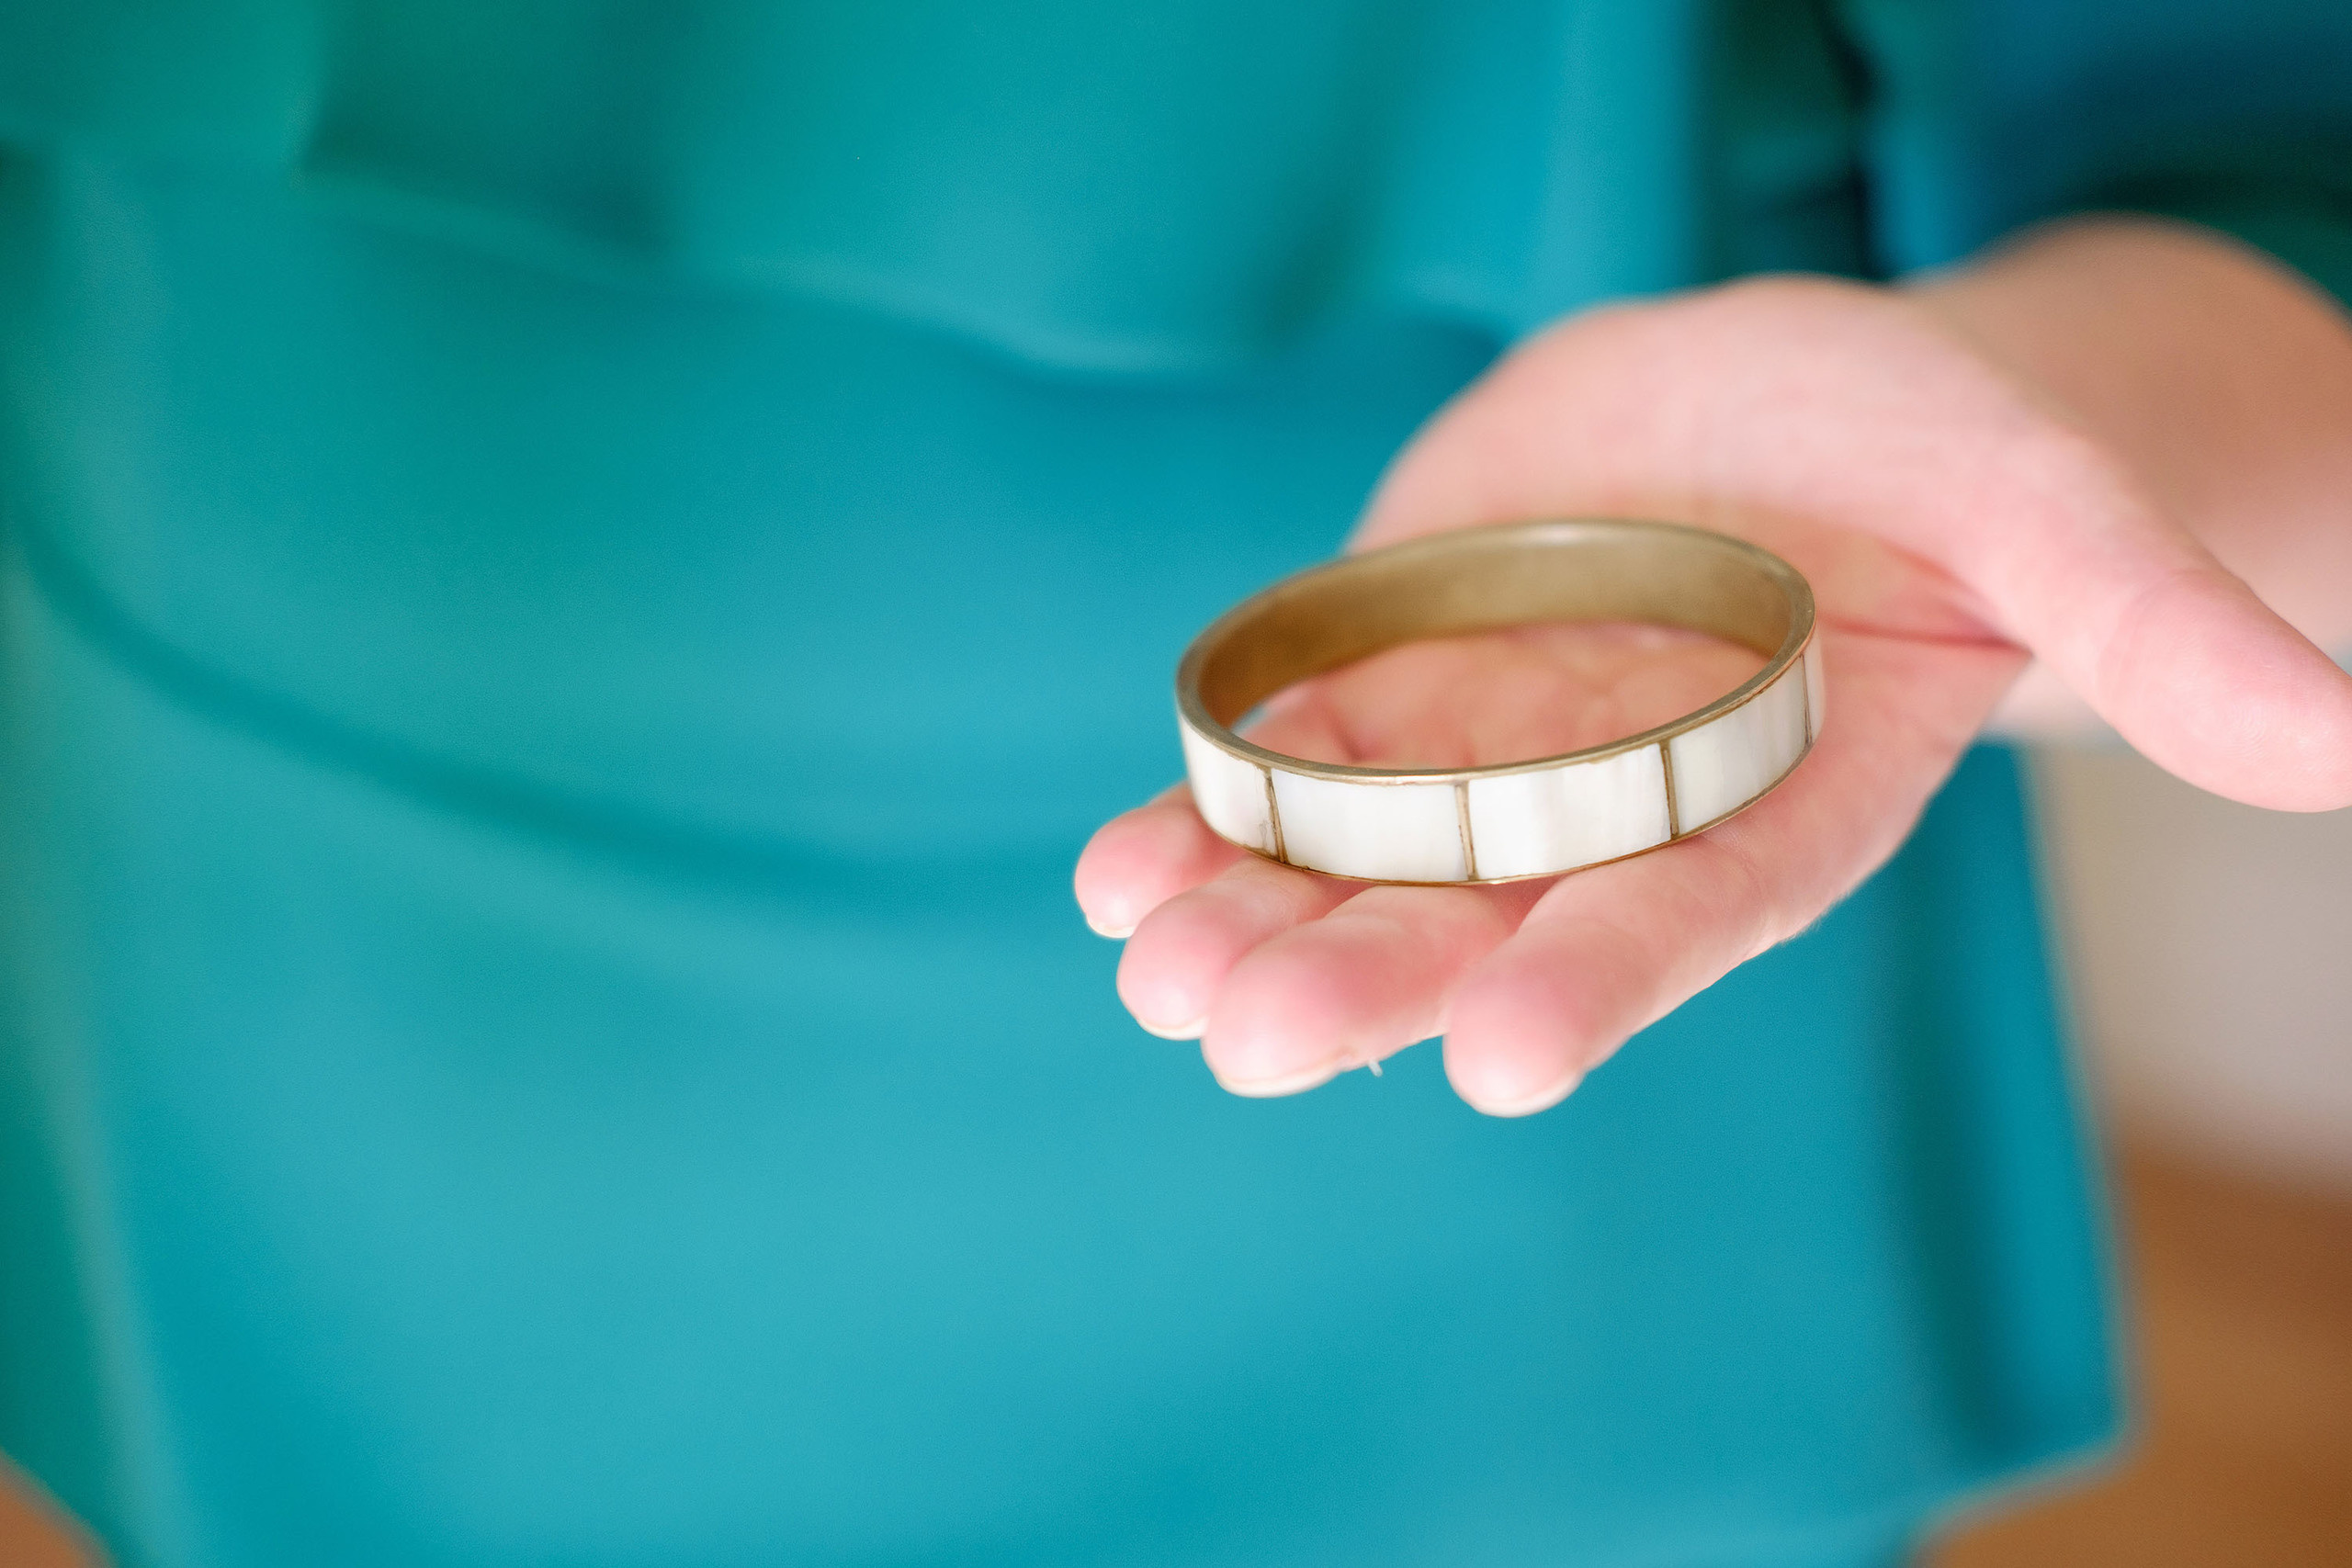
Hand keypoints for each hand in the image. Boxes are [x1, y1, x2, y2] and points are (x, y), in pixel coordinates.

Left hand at [1075, 222, 2351, 1115]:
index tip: (1508, 1056)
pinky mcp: (1395, 685)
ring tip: (1160, 972)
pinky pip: (1282, 776)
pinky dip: (1193, 824)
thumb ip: (2157, 619)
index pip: (1693, 911)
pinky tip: (1114, 875)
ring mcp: (1487, 755)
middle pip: (1489, 917)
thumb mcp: (2047, 506)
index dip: (1605, 976)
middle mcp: (1615, 811)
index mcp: (1769, 799)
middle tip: (1262, 1039)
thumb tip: (2351, 740)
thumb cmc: (1932, 460)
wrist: (1781, 418)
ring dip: (1252, 924)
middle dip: (1375, 981)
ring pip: (1360, 872)